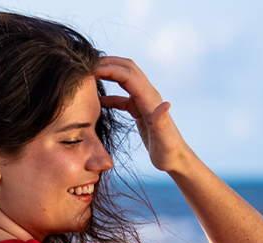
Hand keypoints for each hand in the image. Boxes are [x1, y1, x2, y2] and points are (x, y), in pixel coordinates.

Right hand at [96, 57, 191, 173]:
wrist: (176, 159)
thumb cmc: (169, 153)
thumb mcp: (165, 141)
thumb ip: (162, 122)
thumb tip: (165, 104)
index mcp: (151, 101)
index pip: (129, 76)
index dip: (111, 69)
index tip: (92, 69)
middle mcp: (148, 96)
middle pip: (128, 69)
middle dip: (109, 63)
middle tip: (87, 65)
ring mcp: (143, 102)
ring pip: (125, 79)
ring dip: (109, 73)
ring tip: (89, 75)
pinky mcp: (139, 110)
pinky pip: (122, 97)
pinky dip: (110, 95)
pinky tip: (97, 100)